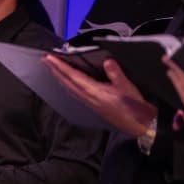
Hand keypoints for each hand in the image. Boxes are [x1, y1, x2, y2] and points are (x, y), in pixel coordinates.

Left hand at [42, 55, 157, 137]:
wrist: (139, 125)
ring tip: (53, 68)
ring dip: (60, 77)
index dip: (61, 66)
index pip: (74, 77)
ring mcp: (90, 103)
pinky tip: (68, 83)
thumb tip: (107, 61)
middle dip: (55, 71)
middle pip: (67, 83)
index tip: (50, 58)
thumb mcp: (127, 87)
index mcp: (95, 92)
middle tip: (45, 60)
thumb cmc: (134, 107)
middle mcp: (89, 98)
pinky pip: (76, 93)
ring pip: (70, 88)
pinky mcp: (94, 106)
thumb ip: (116, 73)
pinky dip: (68, 85)